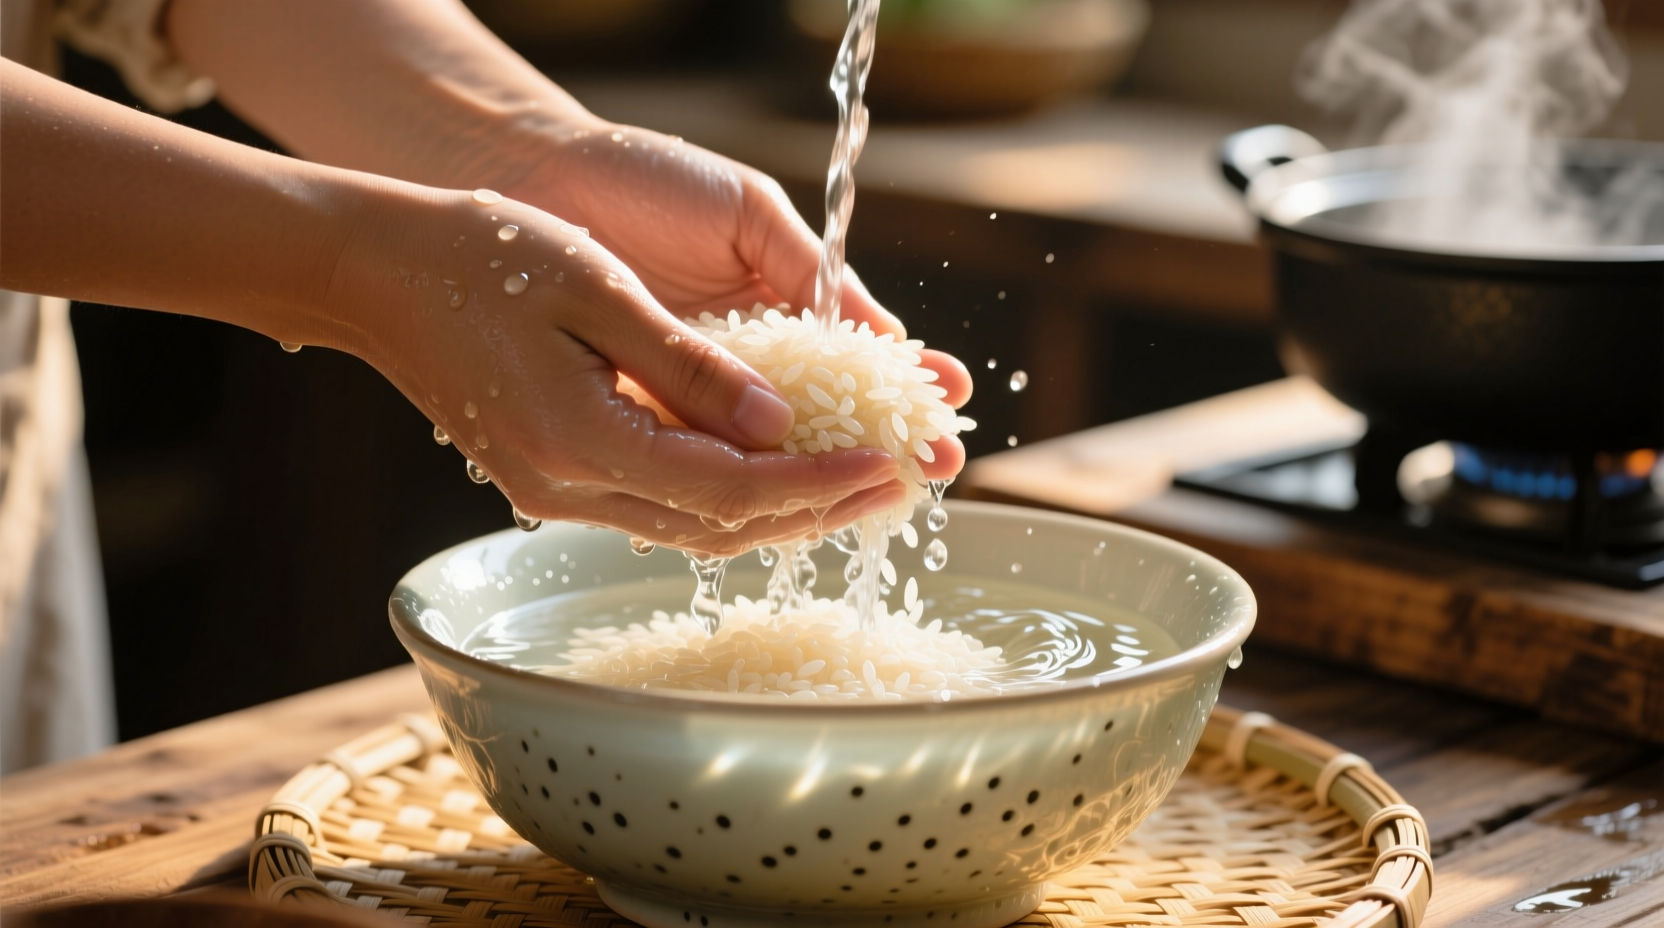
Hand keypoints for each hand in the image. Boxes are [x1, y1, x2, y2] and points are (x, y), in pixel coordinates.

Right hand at [335, 190, 910, 556]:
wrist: (374, 273)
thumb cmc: (481, 257)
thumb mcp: (599, 290)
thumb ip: (692, 369)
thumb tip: (780, 427)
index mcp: (581, 444)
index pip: (730, 490)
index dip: (817, 483)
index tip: (887, 465)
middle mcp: (567, 490)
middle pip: (719, 527)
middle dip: (816, 509)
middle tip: (897, 486)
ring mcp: (552, 494)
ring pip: (691, 528)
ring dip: (778, 511)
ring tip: (855, 485)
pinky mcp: (548, 480)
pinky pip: (658, 506)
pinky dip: (726, 496)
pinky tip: (772, 470)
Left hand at [492, 121, 973, 478]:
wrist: (541, 179)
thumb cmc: (647, 180)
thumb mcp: (746, 214)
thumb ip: (807, 271)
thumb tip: (885, 336)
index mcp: (780, 310)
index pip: (855, 358)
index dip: (905, 381)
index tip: (951, 400)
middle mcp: (744, 364)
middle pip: (825, 419)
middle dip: (884, 442)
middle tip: (938, 465)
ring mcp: (696, 396)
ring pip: (768, 453)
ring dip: (824, 475)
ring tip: (879, 489)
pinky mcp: (643, 418)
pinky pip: (697, 462)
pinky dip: (739, 481)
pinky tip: (781, 499)